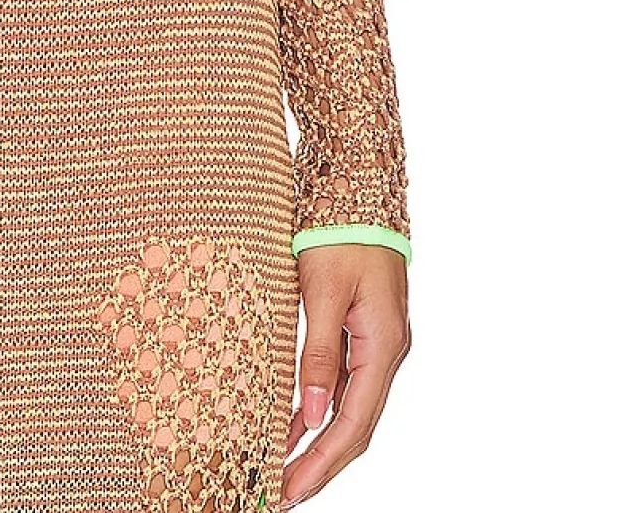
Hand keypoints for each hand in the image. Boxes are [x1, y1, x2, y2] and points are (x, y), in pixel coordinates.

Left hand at [281, 244, 410, 505]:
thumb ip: (318, 354)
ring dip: (319, 440)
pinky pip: (346, 382)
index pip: (353, 425)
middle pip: (357, 427)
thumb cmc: (340, 231)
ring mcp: (378, 342)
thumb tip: (315, 416)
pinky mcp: (364, 330)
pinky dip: (321, 406)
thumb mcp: (321, 291)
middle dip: (321, 463)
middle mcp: (387, 351)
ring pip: (352, 408)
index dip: (321, 462)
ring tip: (282, 467)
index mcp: (383, 346)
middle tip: (283, 492)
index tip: (290, 488)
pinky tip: (294, 421)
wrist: (358, 187)